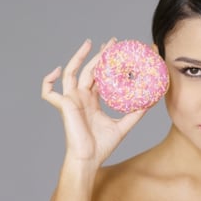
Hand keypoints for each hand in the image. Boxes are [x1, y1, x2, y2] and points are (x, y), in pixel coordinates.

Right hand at [41, 38, 145, 166]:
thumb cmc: (102, 145)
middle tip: (112, 42)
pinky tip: (57, 70)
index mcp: (93, 100)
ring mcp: (72, 100)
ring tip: (90, 43)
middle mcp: (82, 97)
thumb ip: (136, 113)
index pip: (100, 76)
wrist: (89, 158)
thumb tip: (152, 101)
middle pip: (89, 69)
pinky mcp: (64, 106)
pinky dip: (48, 81)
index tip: (118, 52)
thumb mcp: (123, 125)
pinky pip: (48, 92)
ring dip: (79, 57)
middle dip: (99, 55)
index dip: (108, 64)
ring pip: (72, 72)